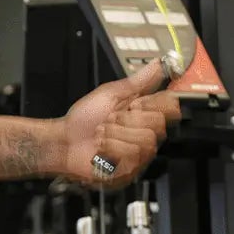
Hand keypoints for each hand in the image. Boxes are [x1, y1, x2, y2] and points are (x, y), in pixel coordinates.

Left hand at [61, 60, 179, 187]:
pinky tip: (101, 148)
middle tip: (110, 119)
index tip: (134, 103)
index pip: (170, 106)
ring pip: (146, 141)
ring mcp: (139, 154)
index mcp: (144, 114)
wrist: (64, 141)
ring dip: (117, 134)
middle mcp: (145, 134)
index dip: (153, 104)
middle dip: (128, 119)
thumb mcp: (110, 94)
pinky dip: (112, 147)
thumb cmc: (83, 119)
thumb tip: (159, 63)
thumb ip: (138, 81)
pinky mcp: (129, 170)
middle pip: (159, 124)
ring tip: (102, 134)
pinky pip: (133, 155)